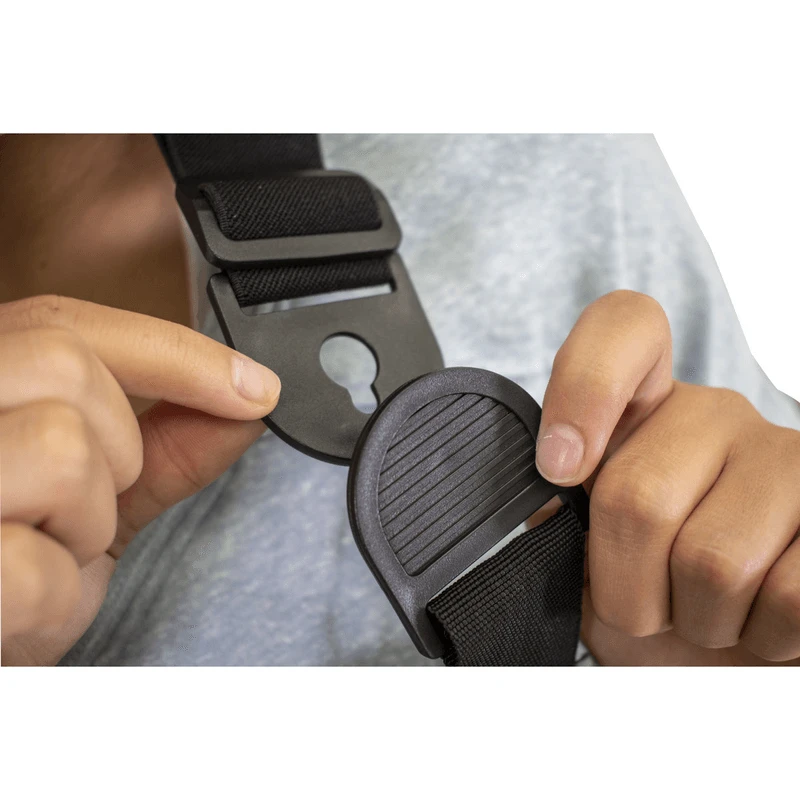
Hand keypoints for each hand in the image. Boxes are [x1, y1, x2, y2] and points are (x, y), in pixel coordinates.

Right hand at [0, 295, 279, 664]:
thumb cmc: (12, 574)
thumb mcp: (89, 501)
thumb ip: (162, 447)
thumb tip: (250, 401)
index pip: (63, 324)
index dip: (176, 352)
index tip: (256, 390)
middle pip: (68, 370)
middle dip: (118, 450)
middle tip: (84, 509)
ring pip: (62, 451)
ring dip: (86, 525)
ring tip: (45, 554)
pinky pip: (34, 565)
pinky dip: (52, 597)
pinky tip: (19, 603)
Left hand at [536, 290, 799, 665]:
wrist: (720, 651)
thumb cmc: (648, 591)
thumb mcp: (585, 549)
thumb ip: (558, 509)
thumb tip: (547, 486)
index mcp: (646, 406)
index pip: (626, 327)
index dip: (584, 387)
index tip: (559, 466)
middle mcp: (718, 415)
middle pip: (637, 497)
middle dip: (626, 588)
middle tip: (645, 601)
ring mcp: (791, 457)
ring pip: (714, 562)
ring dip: (696, 621)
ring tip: (706, 610)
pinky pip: (789, 598)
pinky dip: (759, 636)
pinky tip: (758, 618)